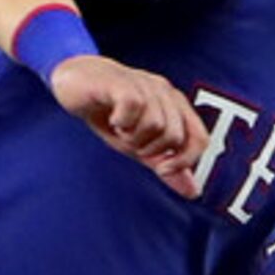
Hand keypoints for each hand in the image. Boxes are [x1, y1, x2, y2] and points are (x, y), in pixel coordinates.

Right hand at [47, 56, 207, 198]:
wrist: (75, 83)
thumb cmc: (109, 113)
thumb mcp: (140, 146)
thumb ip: (167, 165)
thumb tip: (193, 192)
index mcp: (175, 106)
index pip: (199, 139)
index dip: (185, 161)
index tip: (161, 169)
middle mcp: (165, 92)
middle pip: (174, 136)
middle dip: (149, 149)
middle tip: (129, 139)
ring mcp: (145, 85)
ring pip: (155, 125)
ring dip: (132, 136)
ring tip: (119, 127)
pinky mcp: (124, 82)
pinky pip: (134, 109)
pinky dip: (121, 122)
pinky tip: (111, 118)